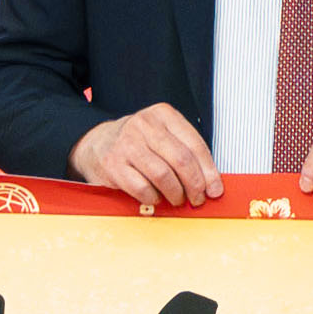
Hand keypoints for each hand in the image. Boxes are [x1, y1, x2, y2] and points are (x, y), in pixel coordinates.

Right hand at [71, 105, 221, 209]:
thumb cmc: (138, 142)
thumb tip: (211, 184)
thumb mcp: (163, 135)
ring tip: (177, 199)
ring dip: (175, 194)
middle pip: (181, 160)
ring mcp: (127, 144)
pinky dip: (154, 198)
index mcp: (163, 114)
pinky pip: (142, 187)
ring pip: (163, 175)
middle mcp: (144, 125)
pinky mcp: (113, 164)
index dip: (209, 171)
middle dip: (195, 185)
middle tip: (197, 198)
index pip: (195, 144)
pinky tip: (156, 198)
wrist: (97, 143)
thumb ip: (186, 153)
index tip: (215, 189)